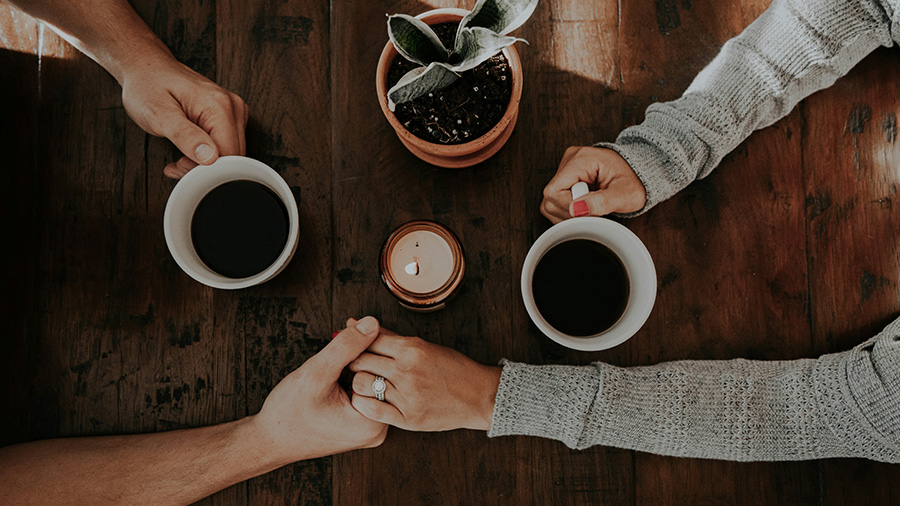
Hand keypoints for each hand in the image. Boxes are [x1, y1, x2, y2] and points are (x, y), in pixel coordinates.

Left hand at [118, 51, 248, 178]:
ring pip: (230, 154)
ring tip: (180, 156)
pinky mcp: (229, 116)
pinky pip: (226, 146)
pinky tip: (189, 151)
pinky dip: (208, 155)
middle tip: (177, 164)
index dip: (206, 170)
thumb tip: (209, 157)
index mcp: (219, 106)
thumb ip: (185, 136)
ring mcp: (233, 111)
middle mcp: (232, 107)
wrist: (147, 68)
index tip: (180, 167)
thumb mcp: (159, 113)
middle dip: (205, 168)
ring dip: (205, 164)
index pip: (228, 155)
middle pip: (233, 156)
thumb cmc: (148, 86)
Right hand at [248, 316, 387, 464]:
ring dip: (358, 362)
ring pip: (373, 382)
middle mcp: (377, 429)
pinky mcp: (361, 425)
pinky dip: (353, 375)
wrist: (271, 440)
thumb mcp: (317, 373)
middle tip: (344, 332)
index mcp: (373, 422)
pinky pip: (365, 392)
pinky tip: (339, 368)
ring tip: (338, 352)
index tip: (352, 327)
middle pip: (381, 376)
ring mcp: (370, 429)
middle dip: (364, 350)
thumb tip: (372, 323)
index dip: (369, 343)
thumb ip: (346, 347)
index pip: (385, 370)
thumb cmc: (289, 413)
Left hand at [347, 322, 501, 431]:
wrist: (478, 396)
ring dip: (357, 382)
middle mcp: (408, 370)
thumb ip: (388, 336)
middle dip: (352, 361)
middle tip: (353, 365)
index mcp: (412, 348)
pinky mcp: (408, 418)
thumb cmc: (452, 368)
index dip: (354, 342)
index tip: (351, 346)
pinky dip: (363, 403)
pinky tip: (368, 399)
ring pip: (361, 384)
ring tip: (363, 382)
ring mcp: (408, 395)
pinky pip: (371, 410)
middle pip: (360, 361)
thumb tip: (355, 322)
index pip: (369, 340)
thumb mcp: (423, 346)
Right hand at [541, 146, 646, 222]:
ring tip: (591, 207)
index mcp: (582, 159)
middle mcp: (570, 159)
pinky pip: (555, 201)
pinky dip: (569, 210)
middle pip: (550, 198)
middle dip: (571, 212)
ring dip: (570, 213)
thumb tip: (576, 209)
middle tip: (594, 209)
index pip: (555, 191)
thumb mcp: (626, 194)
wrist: (639, 173)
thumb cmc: (635, 181)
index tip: (592, 210)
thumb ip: (603, 202)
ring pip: (550, 202)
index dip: (570, 208)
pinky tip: (585, 206)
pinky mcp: (565, 177)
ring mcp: (566, 167)